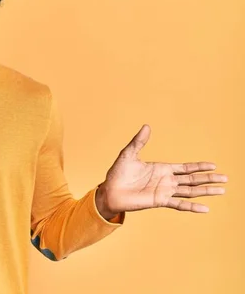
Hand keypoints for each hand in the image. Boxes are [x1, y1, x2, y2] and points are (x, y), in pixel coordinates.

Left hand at [97, 125, 227, 216]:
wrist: (110, 191)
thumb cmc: (117, 173)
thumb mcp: (128, 154)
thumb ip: (139, 141)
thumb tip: (146, 126)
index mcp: (162, 169)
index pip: (185, 168)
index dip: (199, 166)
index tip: (213, 165)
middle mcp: (166, 181)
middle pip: (192, 179)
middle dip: (208, 178)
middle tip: (225, 178)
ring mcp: (164, 191)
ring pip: (190, 191)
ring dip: (205, 191)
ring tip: (222, 191)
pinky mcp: (159, 201)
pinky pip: (179, 204)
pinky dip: (192, 207)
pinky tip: (205, 208)